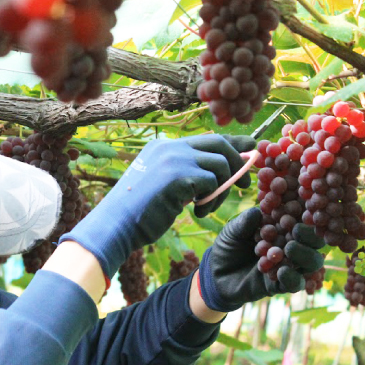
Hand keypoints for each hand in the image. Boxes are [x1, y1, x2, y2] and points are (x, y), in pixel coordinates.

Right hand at [60, 134, 254, 276]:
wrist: (116, 225)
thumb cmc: (139, 211)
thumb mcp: (163, 184)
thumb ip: (187, 172)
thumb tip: (221, 168)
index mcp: (163, 146)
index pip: (207, 138)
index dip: (233, 145)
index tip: (248, 156)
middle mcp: (169, 146)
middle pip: (219, 144)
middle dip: (238, 163)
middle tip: (242, 186)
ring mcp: (173, 159)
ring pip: (221, 164)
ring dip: (222, 190)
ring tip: (207, 208)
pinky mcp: (178, 176)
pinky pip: (213, 182)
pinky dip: (212, 200)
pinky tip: (197, 213)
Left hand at [198, 207, 325, 312]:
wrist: (216, 274)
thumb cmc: (228, 247)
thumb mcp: (232, 232)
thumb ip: (245, 223)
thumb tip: (259, 211)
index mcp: (284, 229)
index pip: (300, 220)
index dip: (300, 215)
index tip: (294, 211)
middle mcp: (292, 246)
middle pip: (313, 241)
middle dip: (308, 236)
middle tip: (296, 230)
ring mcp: (290, 266)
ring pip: (310, 262)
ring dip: (302, 254)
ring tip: (288, 248)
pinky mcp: (282, 285)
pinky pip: (295, 283)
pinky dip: (292, 277)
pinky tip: (282, 271)